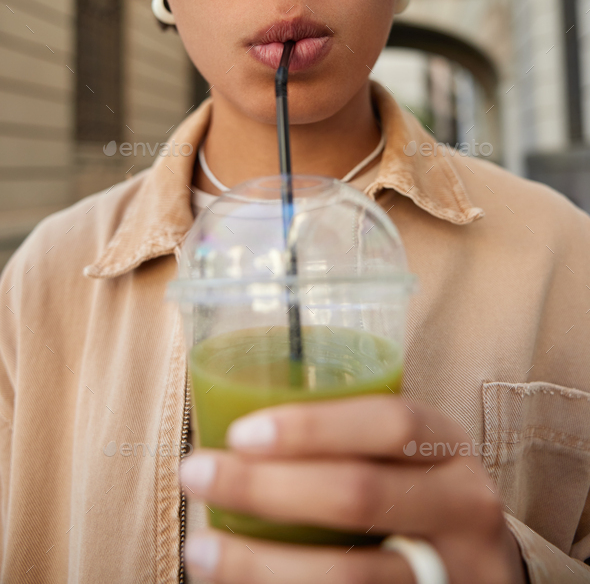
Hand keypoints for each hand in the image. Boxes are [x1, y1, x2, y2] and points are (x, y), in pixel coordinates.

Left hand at [180, 395, 527, 583]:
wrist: (485, 575)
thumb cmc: (420, 497)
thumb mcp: (410, 457)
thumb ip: (353, 441)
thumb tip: (236, 428)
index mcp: (450, 449)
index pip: (392, 423)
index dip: (314, 426)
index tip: (240, 432)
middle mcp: (463, 508)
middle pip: (360, 495)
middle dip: (267, 487)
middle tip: (196, 473)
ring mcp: (450, 574)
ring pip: (350, 576)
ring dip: (261, 565)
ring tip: (201, 550)